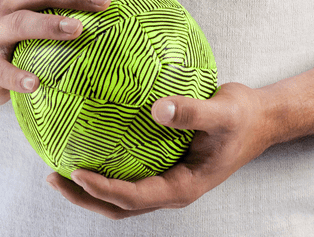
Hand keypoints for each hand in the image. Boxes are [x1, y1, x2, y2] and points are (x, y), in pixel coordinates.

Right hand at [0, 0, 129, 106]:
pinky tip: (36, 84)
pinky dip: (18, 76)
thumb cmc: (21, 34)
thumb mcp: (41, 10)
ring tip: (77, 31)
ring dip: (49, 25)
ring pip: (21, 22)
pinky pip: (3, 69)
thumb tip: (130, 8)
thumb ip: (73, 5)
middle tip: (107, 2)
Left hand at [46, 81, 270, 218]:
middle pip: (119, 206)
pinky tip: (90, 137)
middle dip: (85, 197)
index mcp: (183, 187)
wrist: (260, 119)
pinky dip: (108, 163)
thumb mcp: (222, 110)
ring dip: (91, 187)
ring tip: (58, 166)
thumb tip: (157, 108)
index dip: (103, 190)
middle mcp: (171, 189)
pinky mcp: (166, 164)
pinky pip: (131, 169)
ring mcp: (168, 179)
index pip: (134, 197)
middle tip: (53, 176)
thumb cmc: (242, 115)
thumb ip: (192, 112)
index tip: (76, 173)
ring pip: (122, 194)